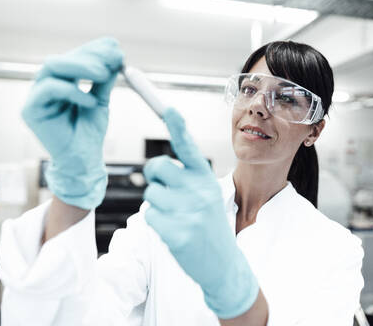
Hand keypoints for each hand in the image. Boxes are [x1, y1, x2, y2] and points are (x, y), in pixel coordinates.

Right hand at [22, 37, 122, 209]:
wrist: (83, 161)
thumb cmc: (89, 133)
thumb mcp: (101, 100)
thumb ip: (104, 79)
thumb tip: (115, 53)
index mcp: (61, 81)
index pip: (74, 57)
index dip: (94, 49)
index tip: (117, 48)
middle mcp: (46, 85)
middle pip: (62, 59)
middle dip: (89, 55)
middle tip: (113, 59)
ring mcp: (36, 96)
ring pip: (52, 66)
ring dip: (81, 66)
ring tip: (103, 74)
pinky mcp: (31, 110)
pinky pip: (49, 89)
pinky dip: (72, 91)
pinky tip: (90, 101)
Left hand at [143, 108, 258, 318]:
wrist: (223, 263)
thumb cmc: (209, 225)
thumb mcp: (207, 195)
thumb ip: (186, 178)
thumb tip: (156, 168)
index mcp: (206, 178)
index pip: (189, 147)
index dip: (177, 126)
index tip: (169, 108)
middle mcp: (198, 191)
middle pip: (157, 167)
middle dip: (155, 175)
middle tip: (165, 187)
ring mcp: (187, 212)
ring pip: (150, 193)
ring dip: (157, 204)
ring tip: (176, 216)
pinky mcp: (175, 233)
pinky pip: (149, 216)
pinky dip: (157, 223)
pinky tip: (174, 231)